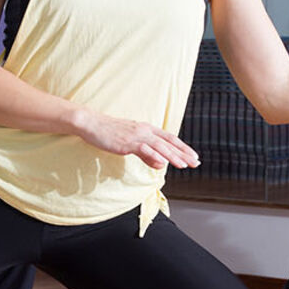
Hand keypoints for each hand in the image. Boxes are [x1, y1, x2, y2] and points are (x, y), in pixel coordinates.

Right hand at [77, 111, 198, 169]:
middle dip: (184, 153)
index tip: (193, 156)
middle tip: (196, 162)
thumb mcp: (131, 145)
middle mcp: (145, 130)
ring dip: (173, 156)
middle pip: (169, 142)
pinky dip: (155, 156)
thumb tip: (160, 164)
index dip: (183, 148)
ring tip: (185, 165)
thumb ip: (146, 155)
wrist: (92, 124)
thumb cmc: (109, 133)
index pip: (170, 139)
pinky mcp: (128, 142)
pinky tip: (164, 163)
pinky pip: (144, 149)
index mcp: (147, 129)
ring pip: (160, 146)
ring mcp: (137, 136)